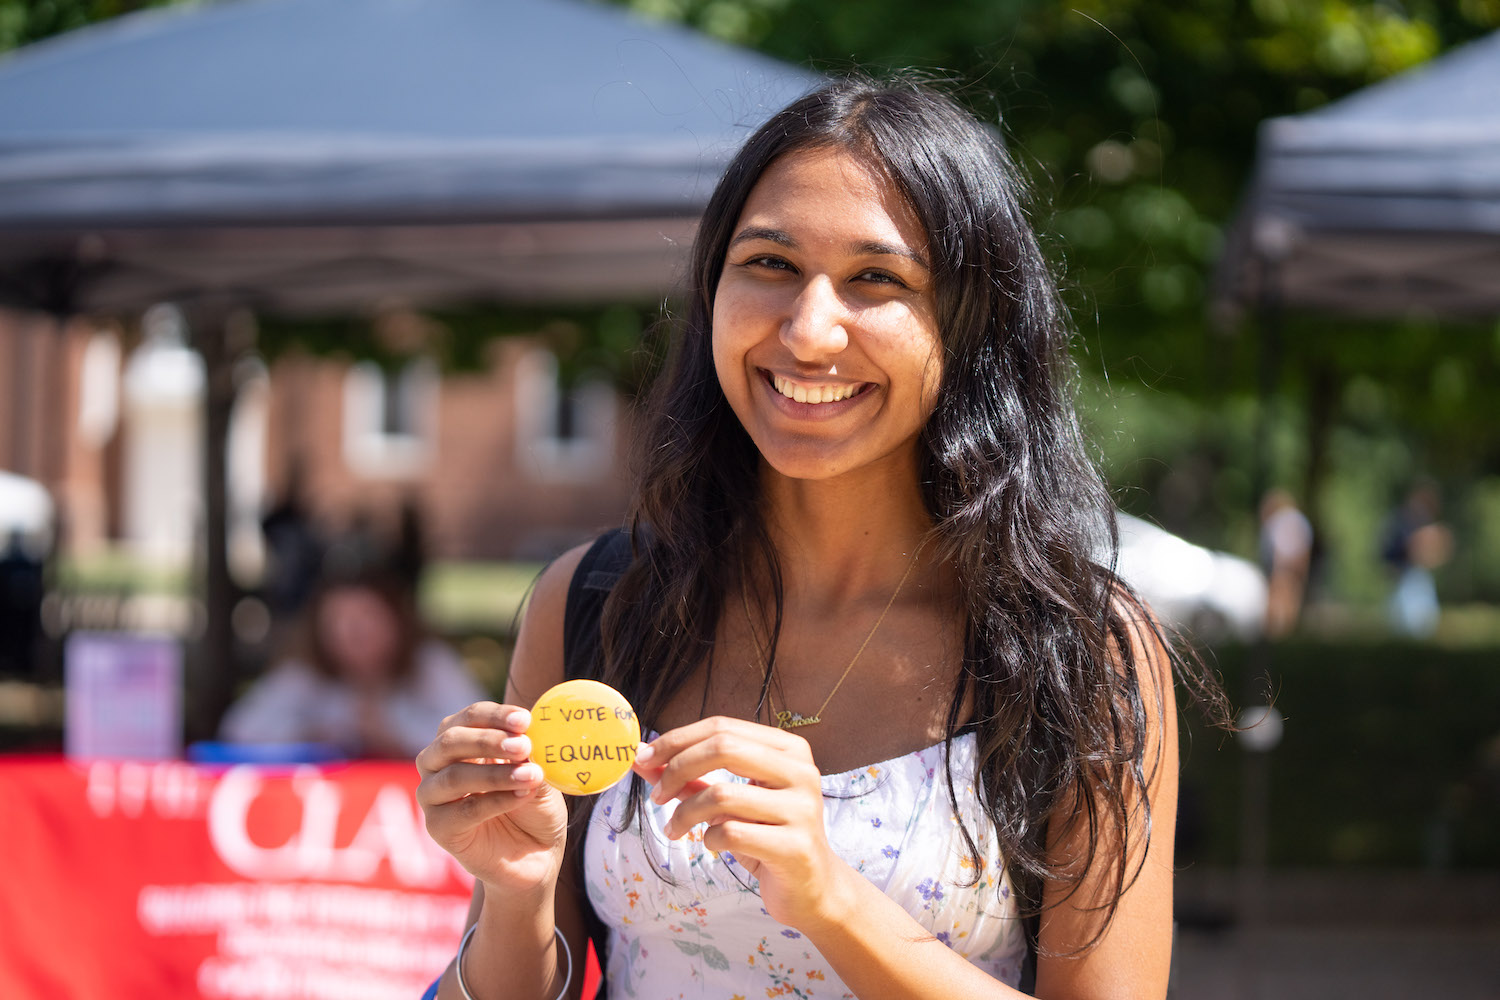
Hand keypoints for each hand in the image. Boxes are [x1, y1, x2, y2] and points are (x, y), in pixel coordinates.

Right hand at [415, 702, 568, 893]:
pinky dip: (495, 801)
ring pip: (453, 777)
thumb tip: (531, 736)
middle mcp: (439, 765)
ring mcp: (433, 797)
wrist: (536, 856)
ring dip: (495, 774)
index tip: (525, 719)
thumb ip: (532, 756)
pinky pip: (463, 811)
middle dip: (488, 740)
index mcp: (463, 742)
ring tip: (532, 776)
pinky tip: (522, 797)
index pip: (470, 718)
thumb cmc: (535, 806)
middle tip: (523, 745)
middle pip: (450, 741)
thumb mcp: (541, 775)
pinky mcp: (438, 829)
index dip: (495, 716)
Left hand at [633, 717, 849, 931]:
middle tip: (655, 794)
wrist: (812, 889)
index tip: (644, 758)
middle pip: (723, 748)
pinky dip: (709, 839)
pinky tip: (713, 845)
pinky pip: (731, 833)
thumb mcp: (731, 802)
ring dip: (684, 812)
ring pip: (721, 794)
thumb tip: (643, 759)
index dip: (677, 740)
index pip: (723, 727)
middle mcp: (801, 771)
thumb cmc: (767, 837)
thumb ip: (693, 778)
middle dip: (677, 768)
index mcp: (789, 749)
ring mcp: (801, 809)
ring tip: (674, 828)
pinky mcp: (795, 847)